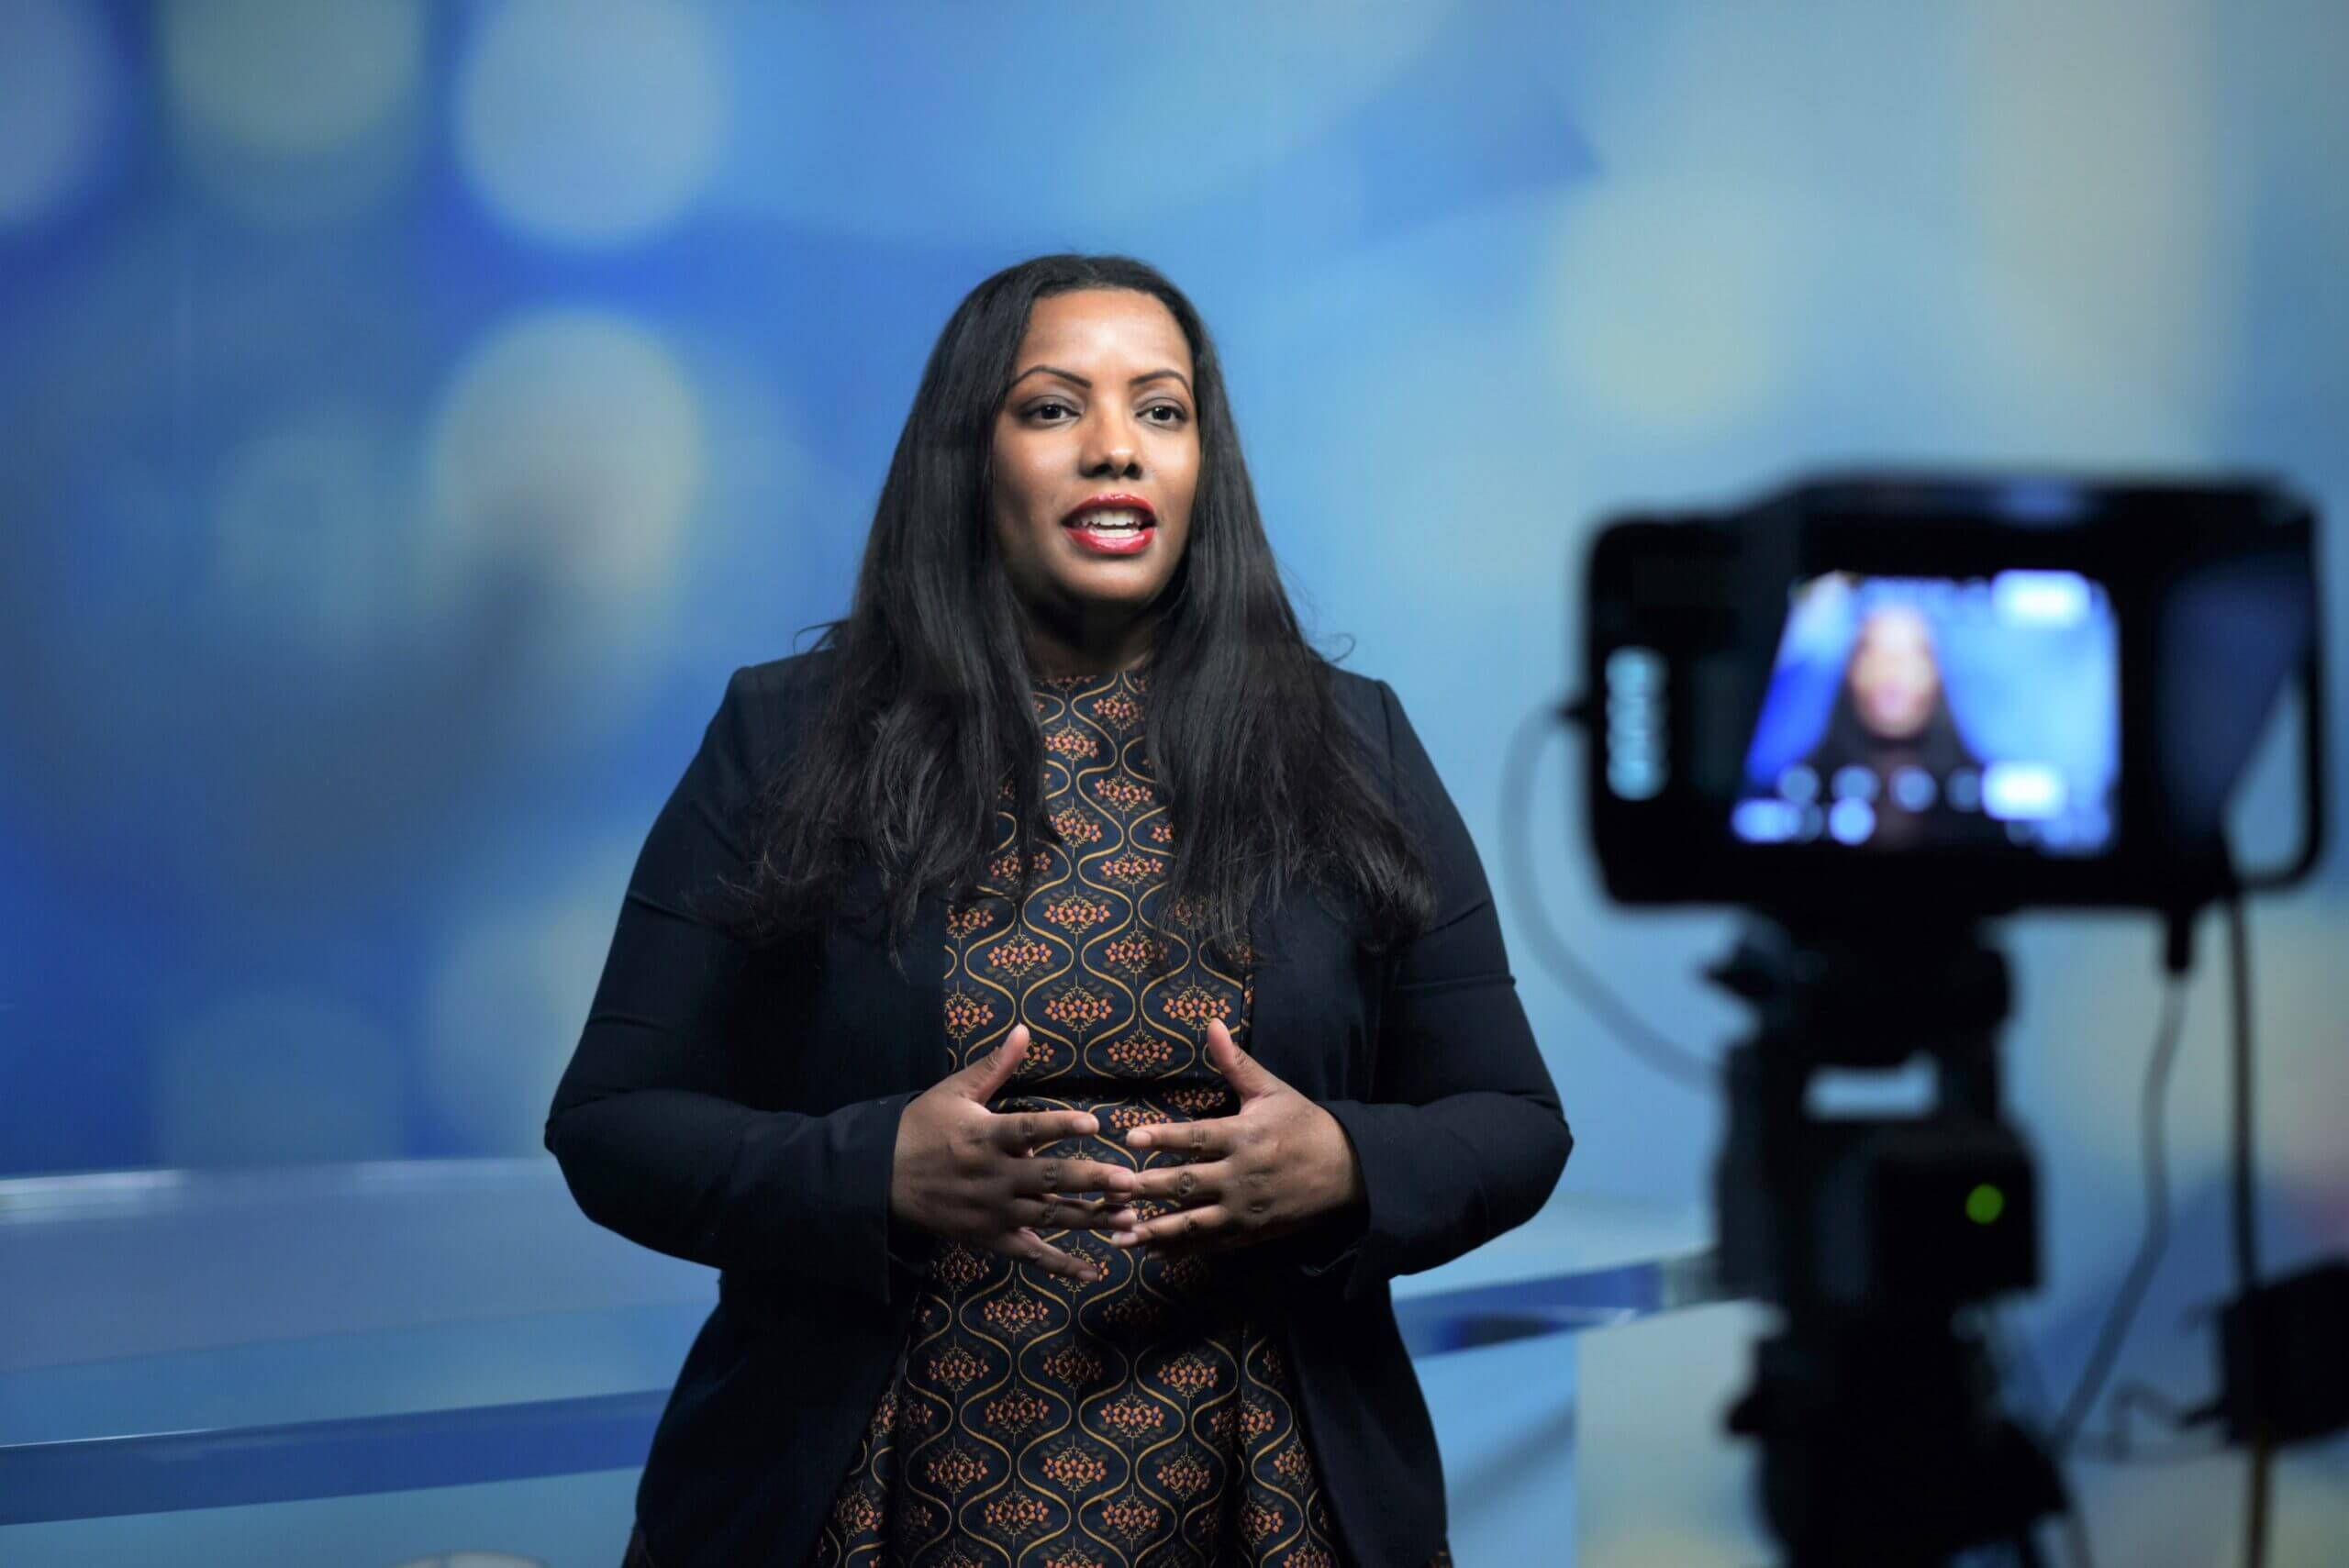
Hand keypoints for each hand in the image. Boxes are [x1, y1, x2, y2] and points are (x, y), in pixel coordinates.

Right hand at [889, 1024, 1141, 1283]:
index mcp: (985, 1137)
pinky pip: (1029, 1254)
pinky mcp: (990, 1237)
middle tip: (1129, 1180)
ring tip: (1128, 1215)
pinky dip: (1062, 1266)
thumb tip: (1023, 1030)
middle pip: (1049, 1179)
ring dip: (1091, 1218)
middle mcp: (993, 1177)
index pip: (1028, 1130)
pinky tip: (1094, 1271)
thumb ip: (994, 1066)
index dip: (1061, 1126)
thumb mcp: (953, 1093)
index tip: (1095, 1122)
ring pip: (1048, 1217)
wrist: (880, 1180)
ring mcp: (992, 1211)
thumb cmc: (921, 1129)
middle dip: (1091, 1180)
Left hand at [1109, 1018, 1363, 1255]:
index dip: (1163, 1137)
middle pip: (1187, 1183)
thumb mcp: (1272, 1091)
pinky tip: (1150, 1251)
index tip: (1130, 1138)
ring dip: (1155, 1230)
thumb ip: (1236, 1063)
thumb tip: (1212, 1024)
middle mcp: (1241, 1175)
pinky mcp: (1249, 1232)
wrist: (1348, 1171)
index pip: (1197, 1137)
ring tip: (1119, 1234)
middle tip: (1111, 1190)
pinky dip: (1179, 1249)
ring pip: (1193, 1222)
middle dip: (1147, 1188)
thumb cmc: (1304, 1125)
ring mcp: (1244, 1209)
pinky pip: (1209, 1243)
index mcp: (1245, 1136)